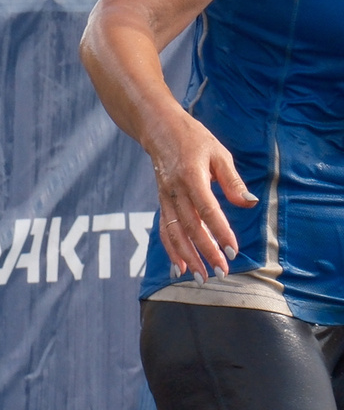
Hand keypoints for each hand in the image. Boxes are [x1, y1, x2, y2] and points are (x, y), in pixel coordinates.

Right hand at [145, 109, 254, 276]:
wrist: (160, 131)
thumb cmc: (194, 140)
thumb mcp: (219, 154)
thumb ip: (232, 181)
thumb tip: (249, 203)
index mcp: (192, 177)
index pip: (208, 210)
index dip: (220, 232)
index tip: (233, 250)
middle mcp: (175, 192)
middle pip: (190, 228)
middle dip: (205, 252)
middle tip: (220, 272)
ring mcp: (165, 200)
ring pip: (174, 234)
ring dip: (187, 258)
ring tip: (200, 277)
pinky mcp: (161, 204)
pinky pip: (164, 232)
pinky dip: (171, 251)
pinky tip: (178, 268)